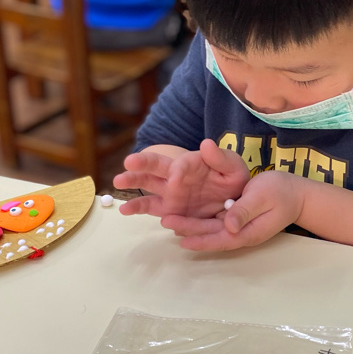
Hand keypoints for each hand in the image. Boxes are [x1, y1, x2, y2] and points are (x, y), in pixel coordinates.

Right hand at [114, 140, 248, 219]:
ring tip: (117, 184)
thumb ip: (220, 158)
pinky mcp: (169, 209)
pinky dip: (137, 209)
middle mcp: (176, 177)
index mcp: (191, 163)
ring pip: (148, 187)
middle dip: (141, 165)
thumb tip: (206, 144)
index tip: (176, 177)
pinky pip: (151, 208)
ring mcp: (170, 193)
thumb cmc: (234, 178)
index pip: (180, 164)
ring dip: (133, 184)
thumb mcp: (234, 167)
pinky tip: (123, 210)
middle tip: (127, 163)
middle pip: (154, 168)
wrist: (235, 201)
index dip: (177, 170)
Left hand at [161, 171, 304, 251]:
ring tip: (169, 219)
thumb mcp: (263, 197)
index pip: (220, 239)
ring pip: (211, 229)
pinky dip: (201, 220)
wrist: (297, 193)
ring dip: (191, 226)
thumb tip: (229, 225)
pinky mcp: (238, 218)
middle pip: (211, 235)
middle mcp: (241, 232)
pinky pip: (216, 222)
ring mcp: (239, 227)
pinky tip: (186, 215)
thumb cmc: (281, 192)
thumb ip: (245, 211)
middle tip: (165, 220)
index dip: (199, 239)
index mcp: (247, 231)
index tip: (180, 238)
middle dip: (188, 230)